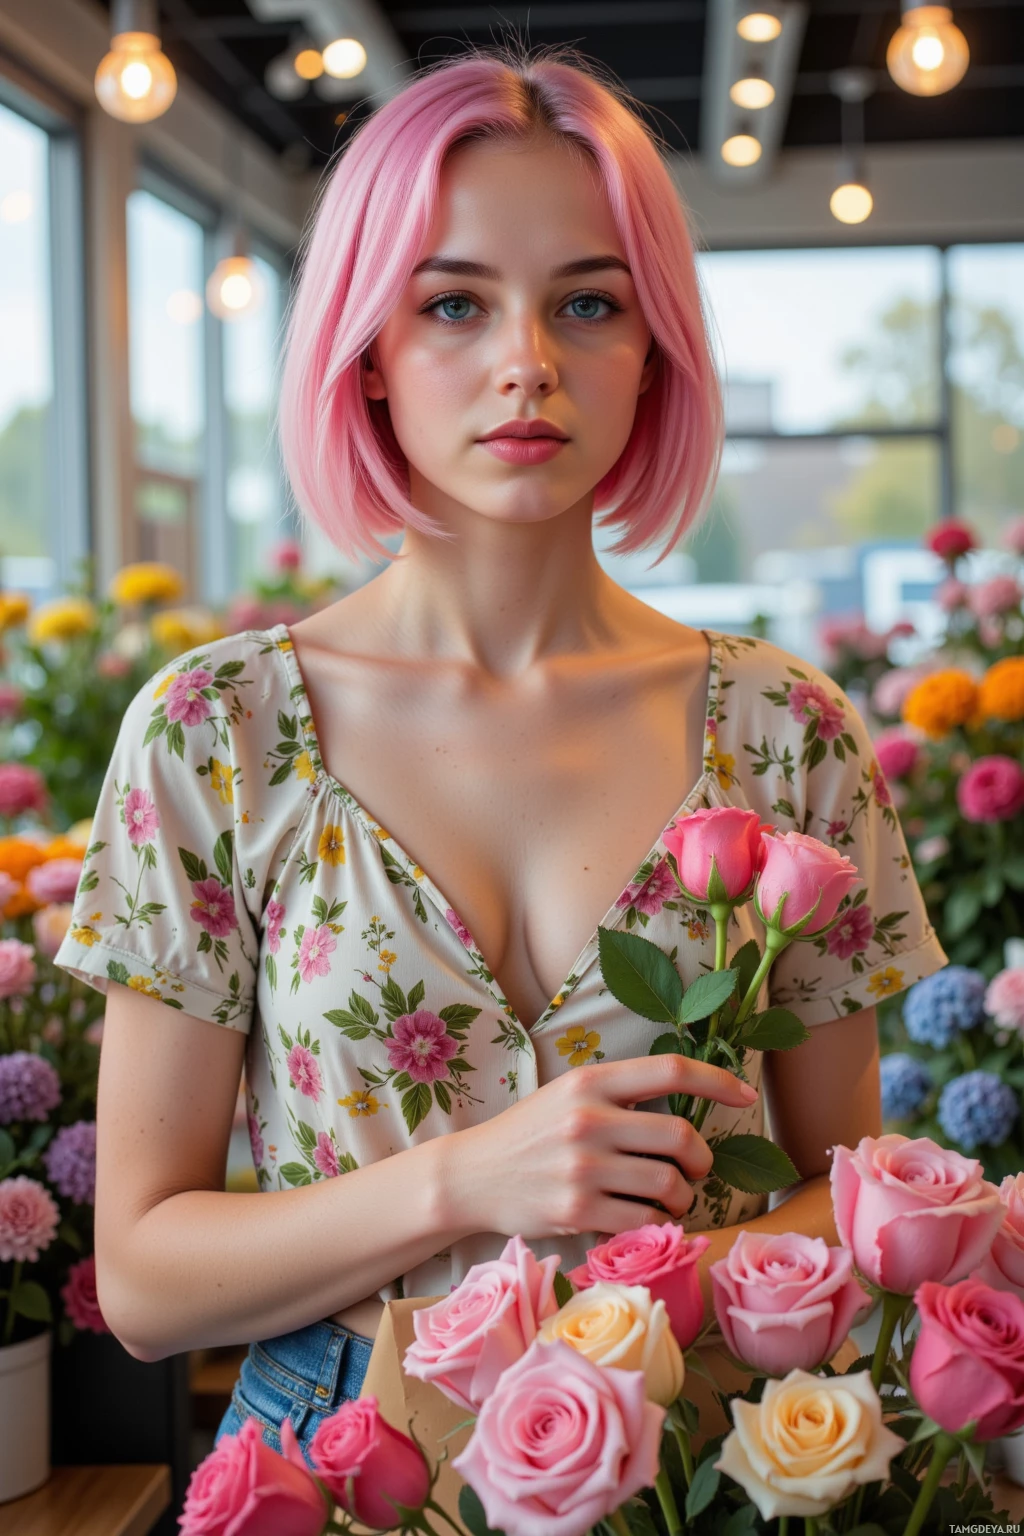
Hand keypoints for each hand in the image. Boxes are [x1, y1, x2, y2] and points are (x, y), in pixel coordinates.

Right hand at [452, 1053, 758, 1239]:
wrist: (473, 1175)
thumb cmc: (529, 1134)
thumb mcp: (568, 1096)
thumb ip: (619, 1096)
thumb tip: (686, 1108)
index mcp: (590, 1082)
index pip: (671, 1071)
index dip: (718, 1081)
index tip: (746, 1094)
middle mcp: (589, 1119)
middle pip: (680, 1136)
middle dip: (702, 1158)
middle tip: (696, 1168)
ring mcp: (583, 1167)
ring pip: (669, 1184)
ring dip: (683, 1197)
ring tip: (671, 1199)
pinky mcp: (577, 1211)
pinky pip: (644, 1221)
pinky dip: (657, 1224)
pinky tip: (646, 1219)